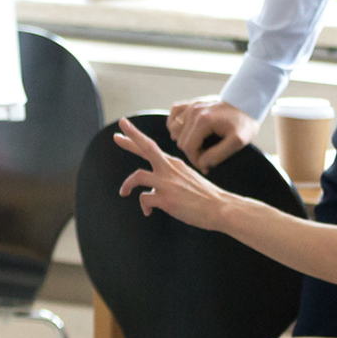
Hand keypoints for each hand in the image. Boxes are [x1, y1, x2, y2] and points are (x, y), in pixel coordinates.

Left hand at [114, 117, 231, 229]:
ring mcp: (167, 183)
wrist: (221, 207)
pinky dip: (143, 206)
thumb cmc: (205, 196)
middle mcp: (169, 169)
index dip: (135, 135)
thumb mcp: (187, 178)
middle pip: (145, 148)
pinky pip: (144, 199)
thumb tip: (151, 190)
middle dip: (129, 140)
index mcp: (174, 163)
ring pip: (137, 176)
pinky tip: (148, 211)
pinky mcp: (166, 199)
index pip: (151, 146)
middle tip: (116, 136)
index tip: (124, 126)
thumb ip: (168, 178)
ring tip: (124, 192)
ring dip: (127, 185)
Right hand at [168, 97, 256, 169]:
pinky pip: (174, 115)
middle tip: (206, 158)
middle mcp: (193, 111)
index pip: (188, 148)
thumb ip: (219, 154)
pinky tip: (187, 131)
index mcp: (203, 121)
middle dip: (192, 153)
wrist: (247, 103)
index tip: (207, 167)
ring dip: (183, 140)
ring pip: (174, 129)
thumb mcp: (238, 142)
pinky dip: (176, 124)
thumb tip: (202, 162)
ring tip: (199, 145)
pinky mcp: (191, 103)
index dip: (196, 161)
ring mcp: (191, 106)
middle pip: (181, 141)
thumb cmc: (244, 123)